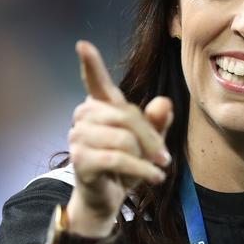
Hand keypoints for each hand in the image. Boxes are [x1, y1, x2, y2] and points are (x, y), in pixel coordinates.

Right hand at [67, 40, 172, 223]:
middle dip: (150, 138)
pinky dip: (141, 170)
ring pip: (124, 138)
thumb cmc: (126, 165)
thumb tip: (163, 102)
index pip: (95, 81)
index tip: (83, 45)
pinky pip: (118, 159)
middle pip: (127, 115)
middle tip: (164, 157)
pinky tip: (154, 178)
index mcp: (100, 105)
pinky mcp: (80, 160)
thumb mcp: (148, 142)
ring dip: (145, 157)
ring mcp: (78, 137)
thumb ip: (157, 121)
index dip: (90, 64)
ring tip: (154, 169)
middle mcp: (84, 116)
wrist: (107, 199)